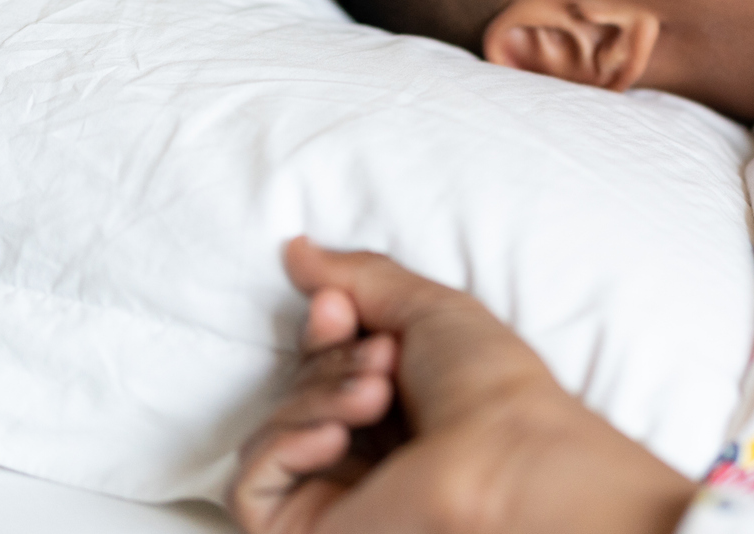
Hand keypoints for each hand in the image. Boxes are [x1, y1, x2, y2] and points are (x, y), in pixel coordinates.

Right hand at [228, 239, 693, 533]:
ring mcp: (334, 498)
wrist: (506, 459)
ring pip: (272, 432)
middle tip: (381, 360)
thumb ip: (358, 276)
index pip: (322, 365)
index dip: (321, 330)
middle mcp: (366, 457)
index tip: (337, 307)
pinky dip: (284, 447)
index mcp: (399, 410)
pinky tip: (334, 438)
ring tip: (376, 394)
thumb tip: (298, 248)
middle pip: (296, 393)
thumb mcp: (428, 306)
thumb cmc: (488, 386)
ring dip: (317, 398)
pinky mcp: (302, 532)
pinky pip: (247, 485)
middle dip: (330, 361)